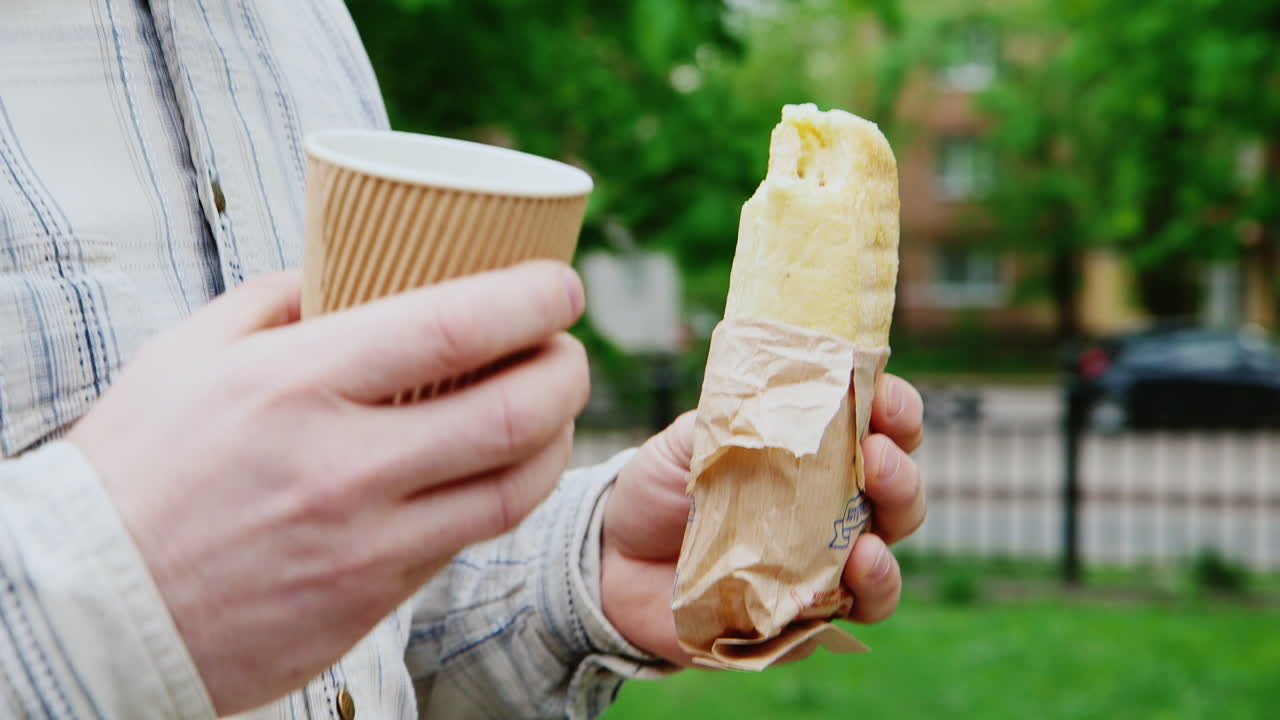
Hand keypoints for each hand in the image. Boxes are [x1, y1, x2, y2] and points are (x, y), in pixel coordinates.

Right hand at [69, 261, 588, 713]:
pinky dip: (499, 498)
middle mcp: (344, 465)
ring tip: (551, 411)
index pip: (457, 326)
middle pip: (514, 412)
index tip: (560, 284)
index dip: (534, 299)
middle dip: (569, 371)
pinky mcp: (372, 601)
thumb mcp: (186, 356)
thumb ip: (276, 301)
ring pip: (514, 489)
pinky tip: (495, 471)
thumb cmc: (133, 471)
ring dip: (556, 441)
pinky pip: (466, 542)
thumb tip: (346, 267)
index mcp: (296, 384)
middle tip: (568, 349)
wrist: (88, 609)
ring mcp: (366, 543)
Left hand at [600, 373, 924, 663]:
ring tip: (869, 545)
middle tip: (876, 458)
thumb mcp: (688, 437)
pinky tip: (848, 578)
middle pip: (898, 498)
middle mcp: (831, 513)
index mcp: (815, 456)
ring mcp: (819, 570)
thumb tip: (776, 386)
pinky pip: (844, 618)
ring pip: (883, 565)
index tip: (884, 397)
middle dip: (900, 477)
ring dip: (888, 552)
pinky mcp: (798, 621)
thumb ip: (733, 413)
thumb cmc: (658, 487)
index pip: (878, 428)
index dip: (895, 411)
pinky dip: (858, 599)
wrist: (609, 559)